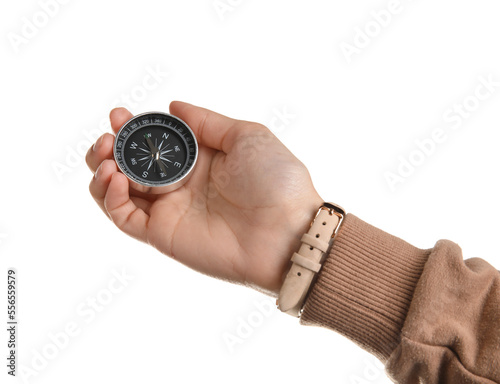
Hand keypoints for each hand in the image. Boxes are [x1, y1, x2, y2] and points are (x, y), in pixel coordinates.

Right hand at [86, 101, 322, 295]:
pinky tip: (116, 178)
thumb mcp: (246, 136)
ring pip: (119, 192)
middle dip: (111, 147)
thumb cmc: (276, 181)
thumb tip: (173, 107)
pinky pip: (124, 218)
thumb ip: (207, 122)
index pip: (155, 143)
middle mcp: (180, 185)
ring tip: (105, 155)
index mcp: (199, 160)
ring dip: (101, 170)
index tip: (120, 114)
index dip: (133, 128)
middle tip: (108, 136)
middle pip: (130, 166)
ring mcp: (169, 210)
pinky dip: (110, 197)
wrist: (286, 231)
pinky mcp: (163, 235)